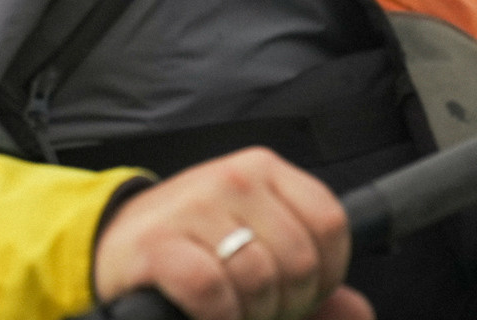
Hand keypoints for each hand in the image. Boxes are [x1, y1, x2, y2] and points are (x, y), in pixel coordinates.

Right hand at [91, 148, 373, 319]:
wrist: (115, 244)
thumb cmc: (194, 247)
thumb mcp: (257, 249)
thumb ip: (313, 282)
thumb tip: (360, 312)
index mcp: (265, 171)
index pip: (330, 222)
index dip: (326, 274)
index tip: (301, 294)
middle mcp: (234, 178)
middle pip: (299, 260)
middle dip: (286, 304)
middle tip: (257, 309)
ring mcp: (196, 206)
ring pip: (259, 279)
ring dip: (249, 314)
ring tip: (230, 310)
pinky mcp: (160, 243)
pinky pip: (212, 291)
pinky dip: (217, 316)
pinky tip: (206, 313)